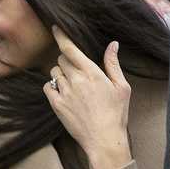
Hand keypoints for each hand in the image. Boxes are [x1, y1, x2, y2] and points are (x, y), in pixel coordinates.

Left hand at [43, 28, 130, 168]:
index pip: (70, 48)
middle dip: (67, 60)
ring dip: (60, 74)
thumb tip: (113, 44)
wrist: (104, 140)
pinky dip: (53, 86)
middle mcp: (76, 80)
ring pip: (54, 72)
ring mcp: (64, 93)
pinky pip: (48, 87)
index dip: (61, 36)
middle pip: (61, 59)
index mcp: (91, 72)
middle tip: (77, 71)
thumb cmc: (116, 114)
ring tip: (72, 85)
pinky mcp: (57, 105)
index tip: (55, 28)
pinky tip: (63, 93)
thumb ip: (113, 64)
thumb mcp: (121, 87)